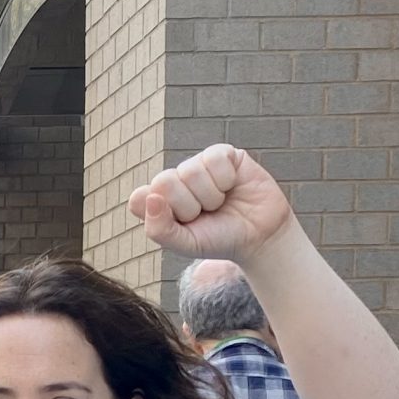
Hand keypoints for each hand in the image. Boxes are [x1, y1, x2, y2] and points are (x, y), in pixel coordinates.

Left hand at [128, 144, 295, 264]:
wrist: (259, 235)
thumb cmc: (219, 239)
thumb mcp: (186, 244)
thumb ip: (159, 228)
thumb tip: (150, 197)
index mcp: (158, 201)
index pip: (139, 198)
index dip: (161, 213)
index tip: (182, 225)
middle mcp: (175, 180)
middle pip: (163, 181)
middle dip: (188, 206)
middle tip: (205, 214)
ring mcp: (198, 165)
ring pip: (190, 171)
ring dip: (210, 195)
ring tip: (220, 203)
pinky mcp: (222, 154)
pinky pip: (214, 158)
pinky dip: (226, 178)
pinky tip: (232, 185)